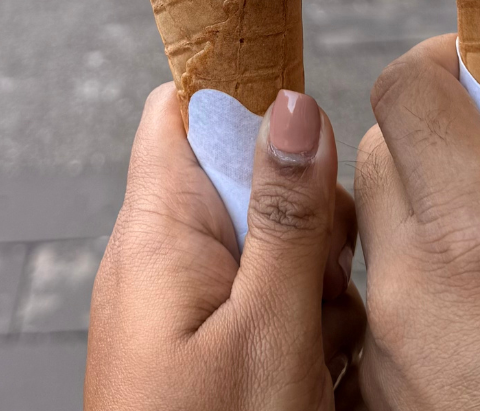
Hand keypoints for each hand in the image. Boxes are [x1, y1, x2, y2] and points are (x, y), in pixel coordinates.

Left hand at [87, 85, 365, 410]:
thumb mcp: (267, 327)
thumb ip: (286, 218)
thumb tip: (294, 106)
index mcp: (156, 232)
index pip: (186, 109)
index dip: (252, 102)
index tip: (315, 144)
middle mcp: (162, 258)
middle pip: (252, 182)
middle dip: (312, 225)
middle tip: (322, 288)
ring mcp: (187, 304)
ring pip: (276, 250)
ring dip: (319, 292)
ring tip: (318, 353)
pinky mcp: (209, 346)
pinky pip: (270, 307)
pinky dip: (306, 334)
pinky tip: (318, 377)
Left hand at [354, 36, 479, 408]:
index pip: (404, 98)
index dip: (446, 64)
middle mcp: (410, 304)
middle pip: (377, 161)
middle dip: (439, 139)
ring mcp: (388, 366)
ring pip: (375, 240)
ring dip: (428, 220)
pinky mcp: (387, 410)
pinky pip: (380, 317)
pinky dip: (422, 293)